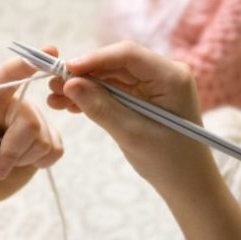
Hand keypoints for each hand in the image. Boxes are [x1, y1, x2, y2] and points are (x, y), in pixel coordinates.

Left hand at [0, 48, 62, 207]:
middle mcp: (15, 105)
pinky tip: (25, 164)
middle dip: (14, 151)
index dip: (32, 61)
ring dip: (25, 159)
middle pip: (31, 123)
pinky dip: (41, 163)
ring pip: (46, 139)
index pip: (12, 72)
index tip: (51, 50)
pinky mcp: (48, 139)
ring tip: (5, 164)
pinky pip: (56, 149)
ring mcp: (33, 122)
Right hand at [47, 41, 218, 197]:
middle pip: (117, 63)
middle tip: (51, 84)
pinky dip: (93, 97)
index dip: (94, 58)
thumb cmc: (169, 162)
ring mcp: (154, 85)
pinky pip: (115, 90)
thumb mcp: (132, 134)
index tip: (65, 69)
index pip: (128, 55)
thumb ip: (101, 107)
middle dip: (84, 74)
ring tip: (54, 98)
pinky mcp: (145, 98)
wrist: (189, 184)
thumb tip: (70, 83)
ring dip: (84, 86)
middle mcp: (164, 74)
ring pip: (112, 77)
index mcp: (171, 77)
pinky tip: (70, 105)